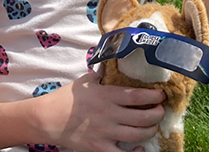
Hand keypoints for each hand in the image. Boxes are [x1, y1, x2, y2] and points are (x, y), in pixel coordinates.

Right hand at [34, 73, 164, 151]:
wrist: (47, 119)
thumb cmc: (66, 98)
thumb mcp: (85, 81)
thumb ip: (102, 75)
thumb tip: (114, 65)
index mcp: (107, 95)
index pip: (139, 95)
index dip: (155, 96)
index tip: (161, 95)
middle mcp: (110, 114)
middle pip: (145, 117)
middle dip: (158, 114)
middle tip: (160, 110)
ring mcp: (106, 133)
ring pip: (139, 134)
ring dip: (151, 130)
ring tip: (152, 125)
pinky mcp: (100, 148)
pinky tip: (140, 147)